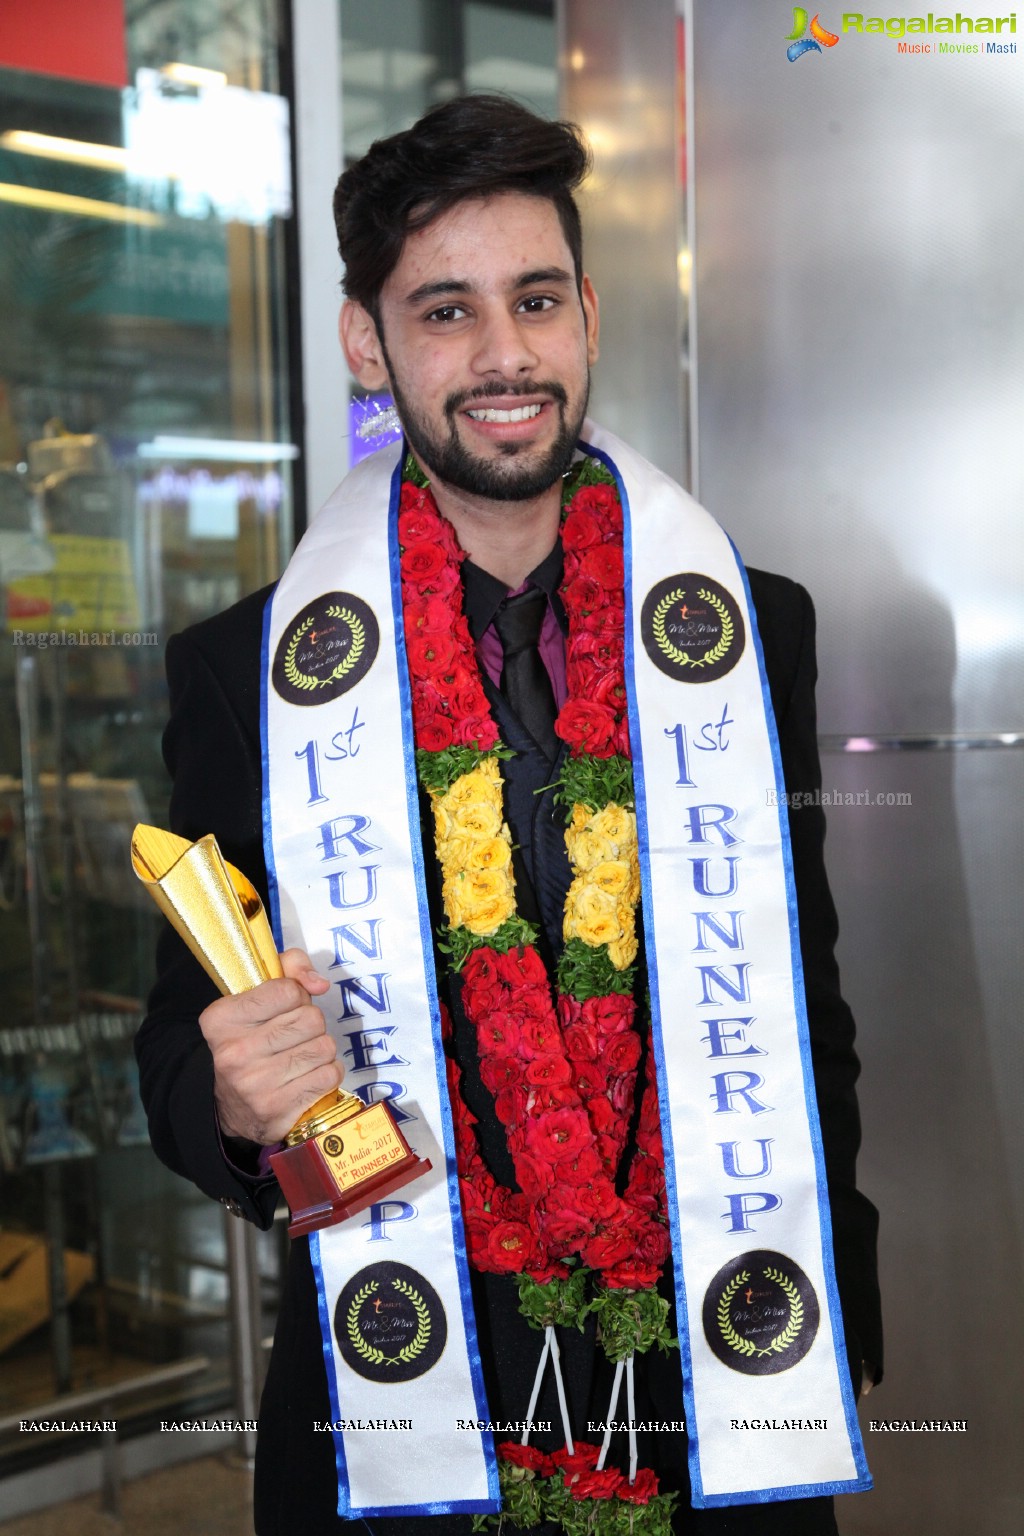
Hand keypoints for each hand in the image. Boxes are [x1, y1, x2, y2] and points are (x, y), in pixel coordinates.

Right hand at [199, 948, 340, 1144]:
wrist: (230, 1106)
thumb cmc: (251, 1039)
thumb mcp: (255, 995)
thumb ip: (288, 967)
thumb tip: (319, 983)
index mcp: (222, 1019)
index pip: (287, 990)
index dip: (297, 995)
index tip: (286, 1007)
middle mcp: (234, 1052)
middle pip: (311, 1019)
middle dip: (311, 1024)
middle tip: (295, 1034)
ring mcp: (255, 1085)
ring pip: (325, 1047)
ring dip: (320, 1049)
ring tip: (301, 1056)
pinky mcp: (277, 1111)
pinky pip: (330, 1076)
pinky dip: (327, 1073)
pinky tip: (308, 1076)